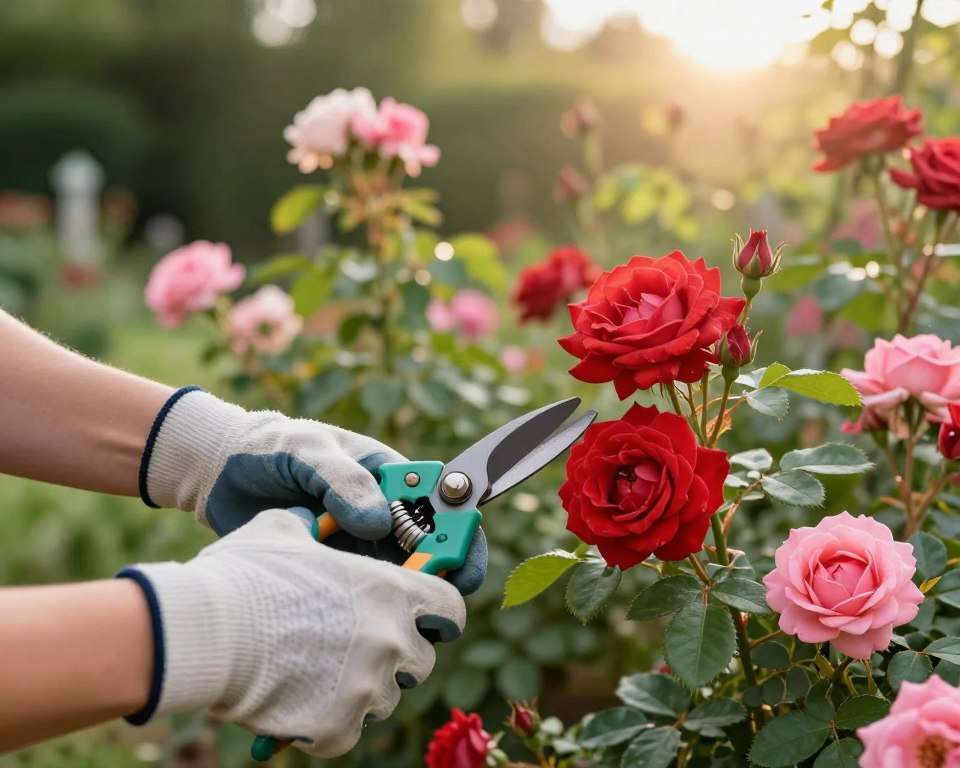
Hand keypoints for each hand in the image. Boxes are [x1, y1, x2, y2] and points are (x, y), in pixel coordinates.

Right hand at [118, 509, 465, 757]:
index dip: (440, 614)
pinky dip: (329, 725)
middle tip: (359, 650)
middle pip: (421, 660)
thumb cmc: (241, 575)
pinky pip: (349, 732)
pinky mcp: (340, 727)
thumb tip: (310, 522)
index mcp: (389, 590)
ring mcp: (368, 687)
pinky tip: (301, 705)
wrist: (204, 634)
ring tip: (320, 676)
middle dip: (397, 657)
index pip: (451, 608)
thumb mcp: (281, 529)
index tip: (428, 620)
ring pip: (386, 698)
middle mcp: (390, 638)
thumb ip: (311, 527)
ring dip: (363, 691)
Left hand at [140, 387, 486, 593]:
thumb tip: (381, 522)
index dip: (461, 534)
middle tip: (432, 607)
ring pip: (401, 577)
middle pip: (431, 548)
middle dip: (440, 577)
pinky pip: (363, 592)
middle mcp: (385, 511)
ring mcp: (360, 543)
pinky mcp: (335, 569)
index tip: (460, 566)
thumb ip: (342, 479)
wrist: (218, 472)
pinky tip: (361, 627)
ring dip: (406, 599)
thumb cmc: (270, 448)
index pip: (444, 503)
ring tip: (397, 624)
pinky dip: (370, 609)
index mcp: (390, 475)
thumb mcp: (306, 450)